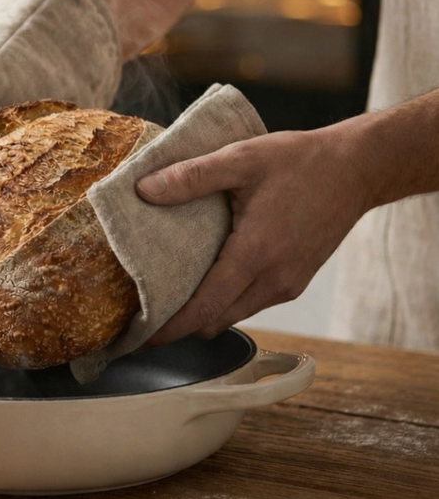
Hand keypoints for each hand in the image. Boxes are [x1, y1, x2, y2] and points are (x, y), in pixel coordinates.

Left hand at [135, 129, 369, 346]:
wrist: (358, 169)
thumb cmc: (302, 162)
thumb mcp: (242, 158)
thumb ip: (192, 176)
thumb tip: (144, 190)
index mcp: (255, 255)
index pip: (205, 309)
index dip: (170, 329)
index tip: (140, 340)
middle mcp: (273, 280)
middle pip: (215, 321)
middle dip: (179, 326)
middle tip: (143, 316)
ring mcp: (287, 284)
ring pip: (233, 315)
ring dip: (203, 313)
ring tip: (168, 298)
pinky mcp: (295, 281)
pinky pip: (251, 303)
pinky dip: (225, 301)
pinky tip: (207, 279)